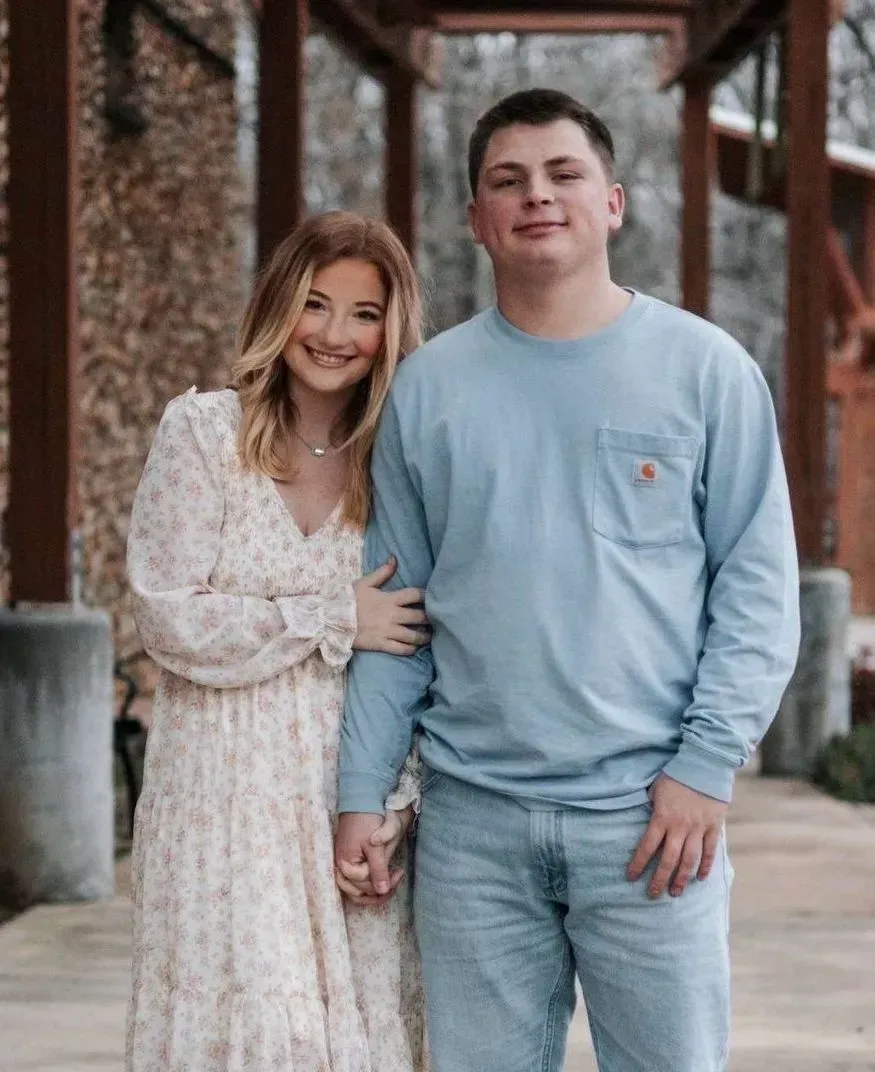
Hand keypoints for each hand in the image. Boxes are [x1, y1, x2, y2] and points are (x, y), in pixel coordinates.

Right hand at [335, 812, 404, 906]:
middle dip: (379, 888)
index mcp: (345, 863)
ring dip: (373, 888)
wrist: (361, 799)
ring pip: (355, 889)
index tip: (398, 872)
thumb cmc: (368, 820)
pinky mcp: (347, 859)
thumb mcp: (376, 846)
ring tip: (390, 878)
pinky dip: (368, 882)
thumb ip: (378, 869)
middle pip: (358, 891)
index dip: (383, 883)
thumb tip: (382, 891)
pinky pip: (354, 880)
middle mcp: (340, 866)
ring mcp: (343, 863)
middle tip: (396, 875)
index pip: (365, 886)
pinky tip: (381, 874)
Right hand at [353, 557, 428, 656]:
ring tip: (429, 636)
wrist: (332, 620)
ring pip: (413, 636)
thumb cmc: (348, 600)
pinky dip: (411, 649)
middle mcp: (392, 616)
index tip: (432, 597)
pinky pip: (402, 649)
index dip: (426, 595)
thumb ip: (382, 572)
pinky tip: (415, 647)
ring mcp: (388, 631)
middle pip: (419, 617)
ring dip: (424, 636)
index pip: (415, 595)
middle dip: (430, 618)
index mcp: (389, 599)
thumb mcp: (365, 583)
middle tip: (436, 619)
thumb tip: (394, 558)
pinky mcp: (382, 644)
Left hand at [627, 774, 728, 898]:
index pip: (647, 846)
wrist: (705, 764)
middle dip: (659, 879)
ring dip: (682, 878)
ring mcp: (698, 828)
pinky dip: (706, 866)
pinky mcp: (714, 827)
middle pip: (668, 859)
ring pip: (689, 860)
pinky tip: (701, 878)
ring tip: (676, 892)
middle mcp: (679, 826)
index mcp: (662, 817)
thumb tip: (645, 817)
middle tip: (653, 894)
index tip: (631, 877)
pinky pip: (710, 851)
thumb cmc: (677, 774)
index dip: (638, 863)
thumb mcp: (656, 788)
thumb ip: (651, 805)